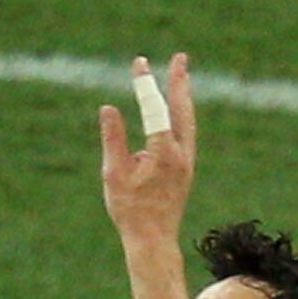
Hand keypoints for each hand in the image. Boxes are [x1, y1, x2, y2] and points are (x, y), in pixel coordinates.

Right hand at [96, 53, 194, 242]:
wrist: (153, 241)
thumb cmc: (130, 211)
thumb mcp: (114, 174)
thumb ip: (113, 139)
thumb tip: (109, 108)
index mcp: (164, 154)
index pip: (155, 109)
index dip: (146, 84)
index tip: (139, 63)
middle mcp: (182, 155)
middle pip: (183, 110)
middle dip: (180, 82)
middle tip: (180, 58)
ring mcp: (187, 162)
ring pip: (188, 121)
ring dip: (184, 96)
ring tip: (181, 75)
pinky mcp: (186, 169)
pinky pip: (186, 133)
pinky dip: (182, 115)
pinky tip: (178, 109)